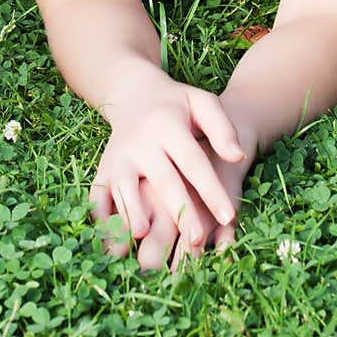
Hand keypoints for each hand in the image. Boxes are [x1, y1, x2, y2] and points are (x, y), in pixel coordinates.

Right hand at [89, 76, 246, 256]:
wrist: (134, 95)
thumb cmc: (176, 105)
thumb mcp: (201, 103)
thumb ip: (221, 128)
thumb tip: (237, 156)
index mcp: (168, 125)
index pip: (193, 161)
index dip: (211, 190)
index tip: (229, 216)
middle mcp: (140, 143)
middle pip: (162, 181)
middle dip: (179, 211)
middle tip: (196, 240)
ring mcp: (118, 157)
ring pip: (125, 189)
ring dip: (133, 214)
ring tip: (143, 238)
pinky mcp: (103, 169)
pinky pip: (98, 195)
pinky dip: (101, 217)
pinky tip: (110, 240)